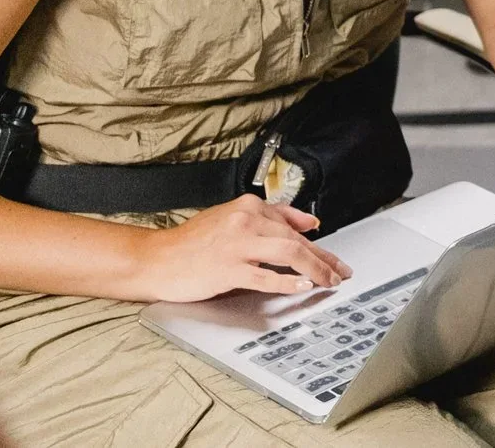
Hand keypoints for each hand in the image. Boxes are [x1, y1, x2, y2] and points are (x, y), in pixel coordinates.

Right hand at [137, 196, 352, 302]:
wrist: (154, 259)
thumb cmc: (190, 244)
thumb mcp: (232, 219)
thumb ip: (271, 217)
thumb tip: (310, 223)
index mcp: (249, 207)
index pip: (294, 226)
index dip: (319, 244)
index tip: (334, 258)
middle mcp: (246, 221)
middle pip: (296, 240)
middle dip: (324, 259)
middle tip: (339, 272)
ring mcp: (237, 245)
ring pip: (289, 253)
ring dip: (316, 269)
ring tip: (329, 280)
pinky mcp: (227, 268)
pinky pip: (266, 276)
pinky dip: (288, 283)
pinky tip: (302, 287)